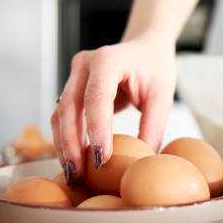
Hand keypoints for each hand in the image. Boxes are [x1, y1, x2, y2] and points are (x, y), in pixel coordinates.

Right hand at [50, 36, 175, 182]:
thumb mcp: (162, 96)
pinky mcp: (71, 88)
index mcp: (108, 59)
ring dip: (64, 145)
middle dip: (71, 144)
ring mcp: (74, 75)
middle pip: (70, 107)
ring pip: (60, 114)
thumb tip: (139, 163)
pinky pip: (63, 116)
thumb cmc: (155, 69)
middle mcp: (84, 65)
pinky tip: (73, 160)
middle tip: (77, 174)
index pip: (97, 98)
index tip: (102, 160)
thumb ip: (152, 127)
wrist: (145, 48)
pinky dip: (66, 139)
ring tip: (73, 174)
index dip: (97, 130)